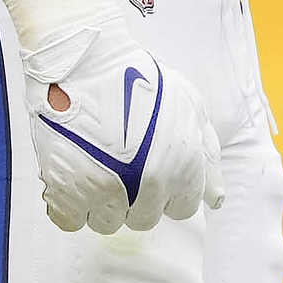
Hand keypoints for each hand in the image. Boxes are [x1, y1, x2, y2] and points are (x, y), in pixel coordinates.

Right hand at [2, 0, 220, 233]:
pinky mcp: (66, 187)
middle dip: (134, 198)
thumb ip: (207, 158)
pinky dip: (68, 206)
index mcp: (181, 167)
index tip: (151, 173)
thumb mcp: (190, 109)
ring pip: (107, 223)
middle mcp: (148, 184)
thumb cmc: (139, 78)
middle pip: (143, 219)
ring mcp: (105, 189)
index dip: (167, 192)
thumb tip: (216, 199)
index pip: (181, 210)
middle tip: (120, 167)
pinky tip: (71, 180)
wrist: (86, 60)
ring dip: (101, 203)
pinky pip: (70, 220)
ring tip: (94, 167)